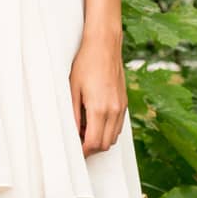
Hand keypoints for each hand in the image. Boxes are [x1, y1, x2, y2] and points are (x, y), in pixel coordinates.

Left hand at [69, 32, 127, 156]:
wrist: (104, 46)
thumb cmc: (85, 64)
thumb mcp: (72, 88)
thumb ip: (72, 113)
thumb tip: (72, 133)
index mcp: (99, 108)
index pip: (93, 143)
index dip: (82, 151)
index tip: (74, 150)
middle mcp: (114, 110)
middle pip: (105, 144)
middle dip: (91, 148)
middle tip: (77, 141)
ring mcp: (121, 107)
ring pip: (113, 137)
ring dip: (100, 140)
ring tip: (84, 130)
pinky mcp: (124, 103)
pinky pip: (118, 126)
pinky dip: (108, 131)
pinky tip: (95, 121)